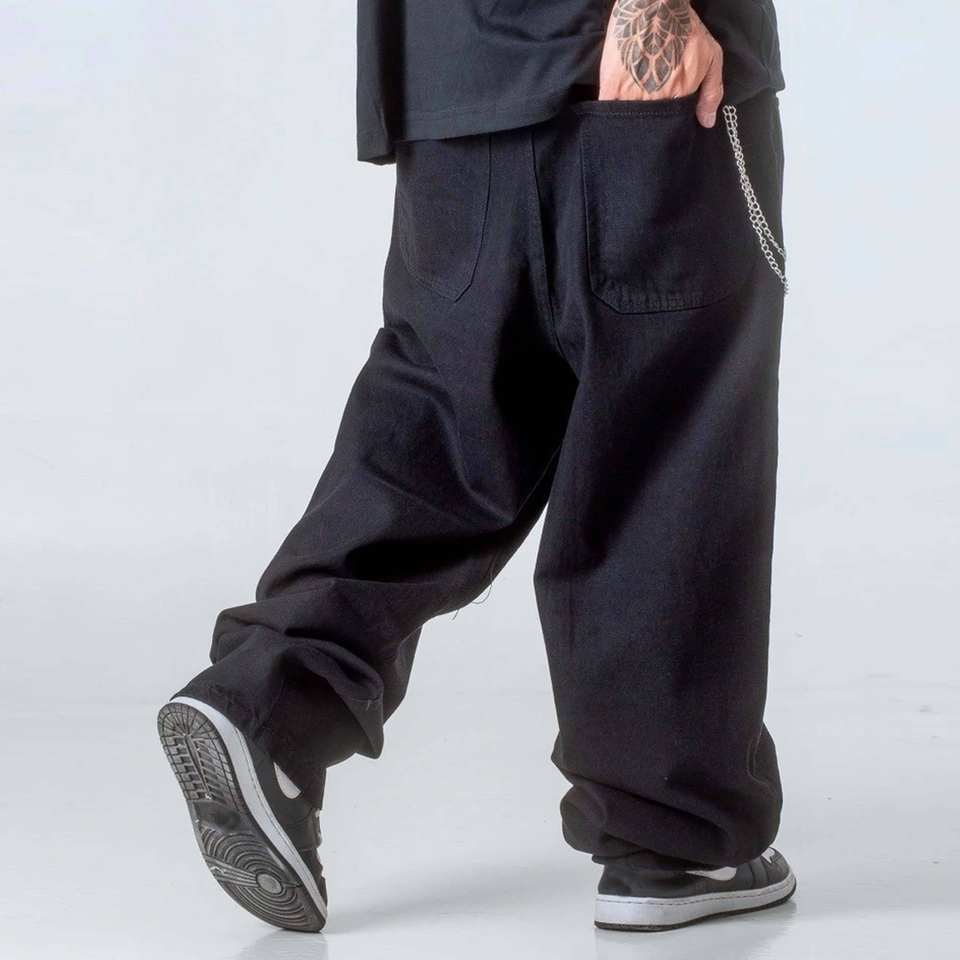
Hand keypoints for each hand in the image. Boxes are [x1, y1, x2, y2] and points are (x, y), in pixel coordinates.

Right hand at [598, 0, 723, 127]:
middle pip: (651, 126)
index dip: (669, 124)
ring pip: (631, 121)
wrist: (655, 3)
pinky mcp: (612, 87)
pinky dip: (612, 114)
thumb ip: (712, 91)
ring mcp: (632, 93)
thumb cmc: (684, 26)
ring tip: (635, 109)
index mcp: (680, 93)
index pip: (673, 123)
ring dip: (632, 121)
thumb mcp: (711, 54)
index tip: (667, 121)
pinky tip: (616, 110)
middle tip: (650, 113)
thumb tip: (707, 123)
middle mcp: (657, 97)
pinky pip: (610, 111)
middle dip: (651, 126)